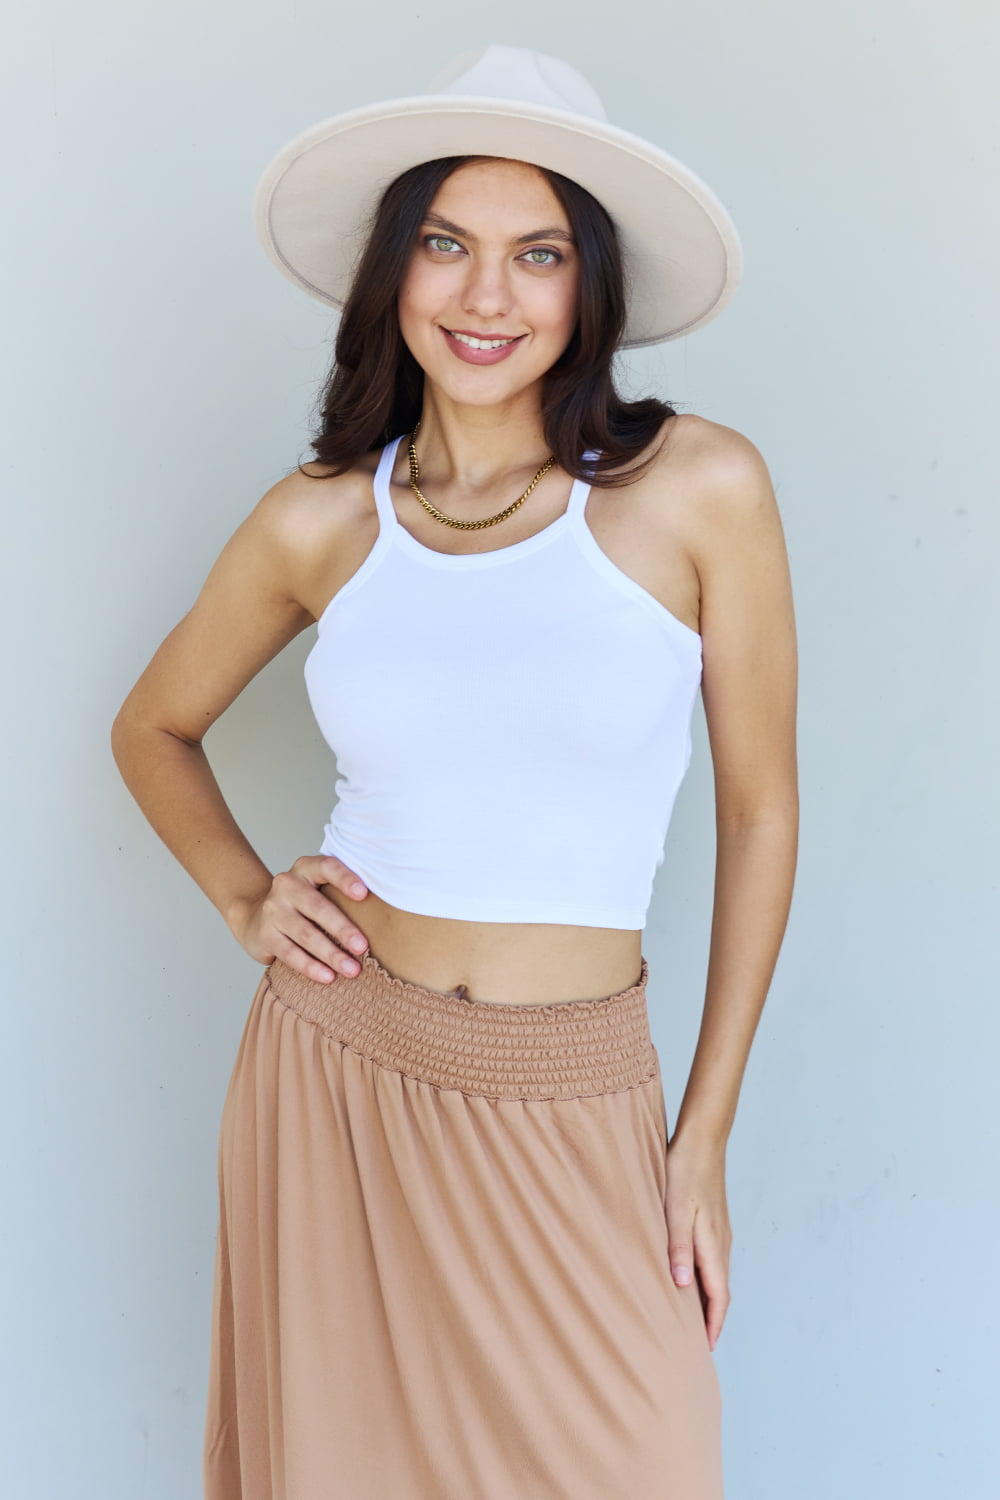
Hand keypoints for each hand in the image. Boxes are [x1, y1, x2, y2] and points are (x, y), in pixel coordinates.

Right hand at [229, 855, 370, 982]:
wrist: (255, 917)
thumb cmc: (303, 904)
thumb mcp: (318, 888)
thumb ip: (341, 892)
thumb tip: (386, 913)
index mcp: (306, 868)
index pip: (327, 867)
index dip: (345, 878)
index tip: (363, 894)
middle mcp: (287, 884)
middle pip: (317, 906)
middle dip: (342, 928)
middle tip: (363, 947)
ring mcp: (273, 910)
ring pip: (305, 933)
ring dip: (330, 954)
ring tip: (352, 970)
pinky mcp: (266, 935)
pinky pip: (290, 953)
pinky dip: (310, 967)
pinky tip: (328, 977)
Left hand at [662, 1135, 731, 1350]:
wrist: (702, 1139)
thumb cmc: (684, 1171)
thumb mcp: (674, 1208)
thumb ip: (678, 1246)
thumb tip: (682, 1285)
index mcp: (713, 1244)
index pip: (719, 1296)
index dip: (713, 1325)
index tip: (705, 1349)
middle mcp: (721, 1243)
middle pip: (720, 1291)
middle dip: (711, 1319)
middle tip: (695, 1343)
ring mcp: (720, 1232)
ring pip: (716, 1276)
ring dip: (708, 1300)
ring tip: (690, 1318)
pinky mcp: (714, 1222)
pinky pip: (712, 1261)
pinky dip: (704, 1279)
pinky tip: (688, 1278)